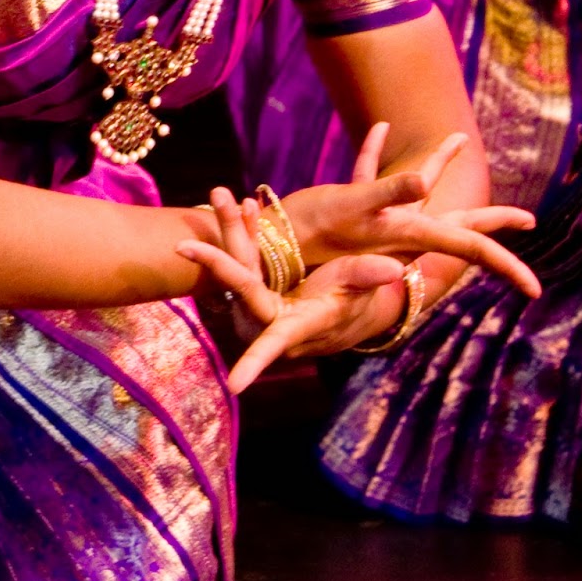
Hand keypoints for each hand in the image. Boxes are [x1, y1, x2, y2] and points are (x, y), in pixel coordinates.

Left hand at [177, 222, 408, 392]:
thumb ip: (368, 277)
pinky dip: (244, 232)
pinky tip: (242, 205)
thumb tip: (391, 270)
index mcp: (298, 327)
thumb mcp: (363, 289)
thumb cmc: (356, 303)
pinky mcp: (257, 286)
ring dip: (231, 231)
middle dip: (218, 257)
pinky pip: (246, 258)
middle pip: (241, 286)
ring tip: (223, 195)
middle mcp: (271, 319)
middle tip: (189, 237)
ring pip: (238, 267)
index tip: (234, 385)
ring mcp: (260, 302)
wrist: (345, 305)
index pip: (273, 343)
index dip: (256, 362)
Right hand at [280, 122, 539, 297]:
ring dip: (439, 164)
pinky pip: (371, 176)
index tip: (536, 290)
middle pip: (458, 226)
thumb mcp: (351, 210)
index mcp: (410, 234)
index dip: (503, 264)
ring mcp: (377, 222)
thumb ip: (388, 194)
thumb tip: (423, 182)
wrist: (268, 254)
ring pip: (418, 191)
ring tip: (460, 137)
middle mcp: (401, 231)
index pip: (469, 248)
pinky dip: (376, 151)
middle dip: (491, 221)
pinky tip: (381, 127)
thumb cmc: (310, 234)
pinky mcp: (349, 208)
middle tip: (529, 220)